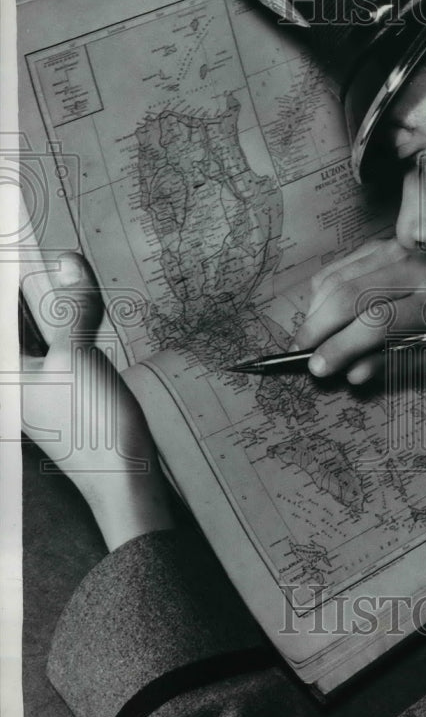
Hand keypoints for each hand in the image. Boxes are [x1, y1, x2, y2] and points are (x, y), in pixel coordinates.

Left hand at [21, 253, 174, 550]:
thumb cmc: (91, 425)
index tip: (16, 239)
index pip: (4, 313)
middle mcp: (11, 378)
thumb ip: (70, 306)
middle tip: (53, 255)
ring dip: (51, 303)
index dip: (11, 276)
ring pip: (35, 330)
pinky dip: (67, 323)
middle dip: (30, 289)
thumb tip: (67, 260)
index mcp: (4, 372)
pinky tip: (81, 307)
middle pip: (16, 321)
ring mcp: (33, 384)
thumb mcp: (77, 356)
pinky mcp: (58, 389)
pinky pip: (55, 344)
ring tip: (65, 270)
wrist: (122, 477)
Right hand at [293, 238, 425, 382]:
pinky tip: (319, 312)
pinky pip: (340, 266)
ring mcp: (398, 251)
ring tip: (306, 337)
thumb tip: (351, 373)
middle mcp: (417, 270)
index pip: (379, 323)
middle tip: (299, 352)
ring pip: (340, 278)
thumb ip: (398, 363)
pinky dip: (322, 291)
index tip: (318, 368)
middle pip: (351, 296)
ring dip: (315, 310)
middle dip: (318, 327)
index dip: (343, 346)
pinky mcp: (383, 243)